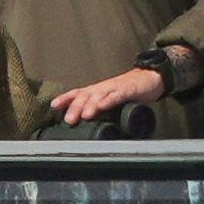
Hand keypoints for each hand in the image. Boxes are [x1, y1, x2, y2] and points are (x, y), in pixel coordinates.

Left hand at [50, 67, 165, 125]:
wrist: (150, 78)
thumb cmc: (127, 91)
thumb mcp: (109, 101)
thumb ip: (99, 111)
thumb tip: (86, 125)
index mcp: (96, 92)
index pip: (77, 94)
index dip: (65, 99)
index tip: (53, 107)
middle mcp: (101, 89)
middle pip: (84, 96)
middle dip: (75, 108)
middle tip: (68, 120)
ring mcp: (114, 89)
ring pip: (98, 96)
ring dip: (90, 106)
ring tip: (84, 116)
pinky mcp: (127, 91)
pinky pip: (116, 96)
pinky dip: (108, 101)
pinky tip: (102, 107)